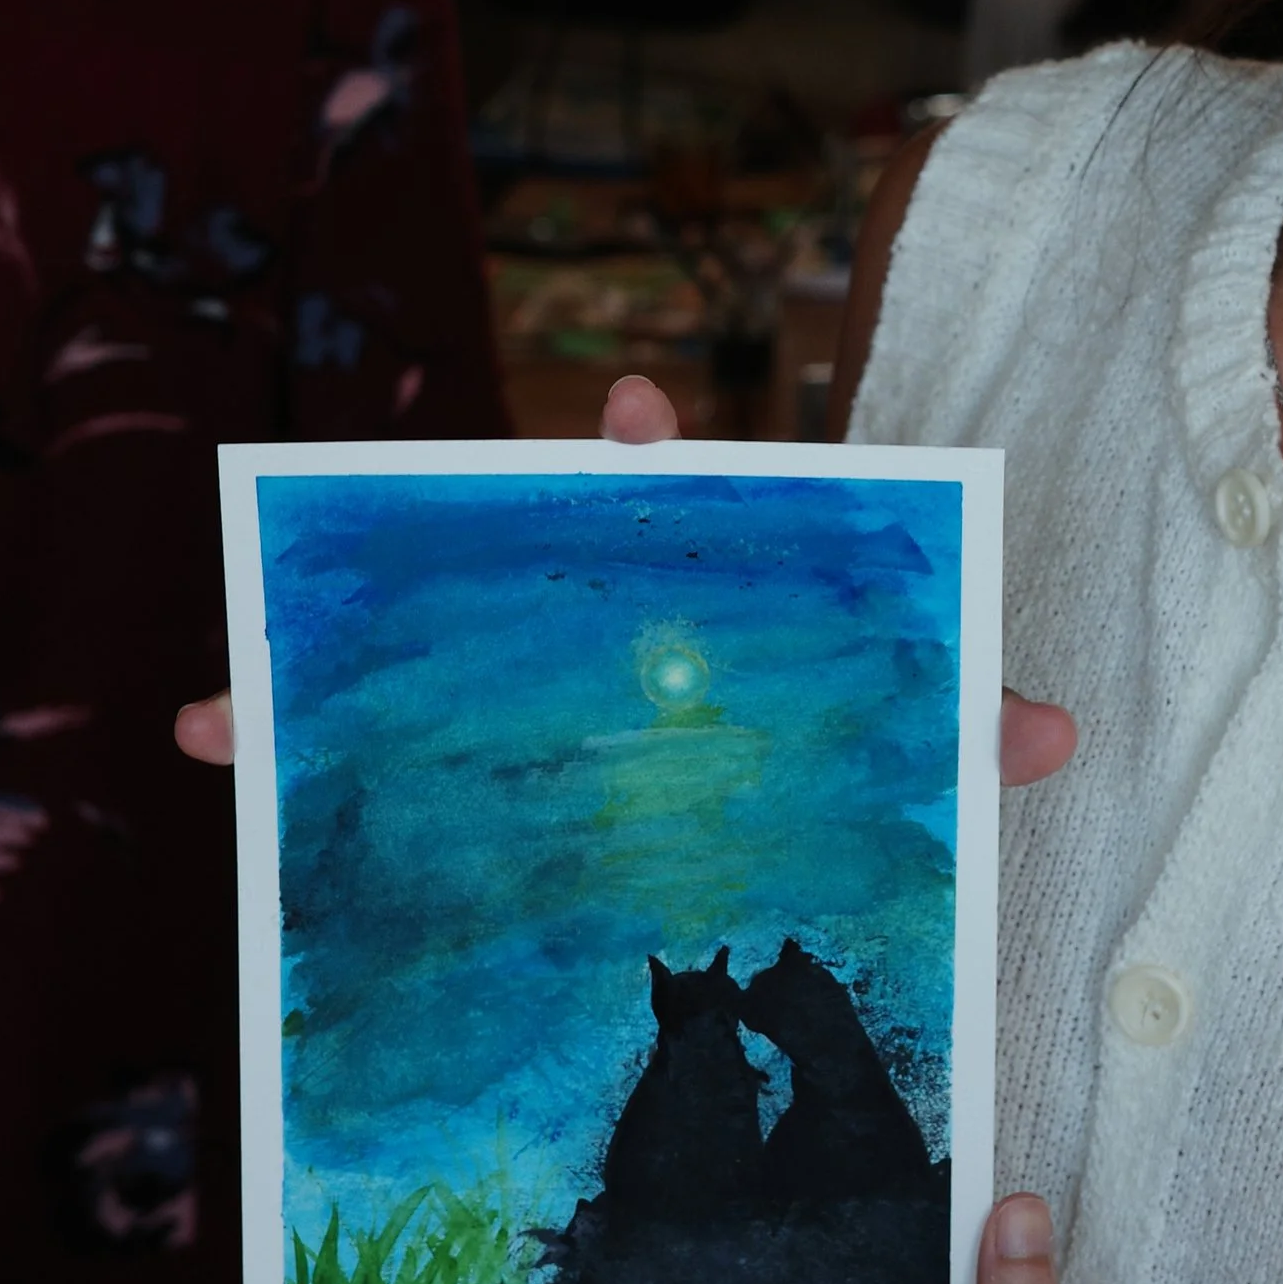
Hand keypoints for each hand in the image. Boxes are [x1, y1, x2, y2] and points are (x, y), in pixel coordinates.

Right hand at [172, 370, 1079, 789]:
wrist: (776, 873)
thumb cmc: (838, 762)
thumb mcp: (910, 748)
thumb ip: (970, 731)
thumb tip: (1061, 732)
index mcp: (690, 587)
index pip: (669, 486)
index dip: (646, 445)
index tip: (629, 410)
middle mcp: (589, 621)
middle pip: (505, 562)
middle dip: (433, 551)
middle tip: (385, 530)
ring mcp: (516, 692)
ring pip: (408, 659)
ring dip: (313, 676)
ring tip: (225, 705)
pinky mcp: (463, 772)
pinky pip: (358, 755)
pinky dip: (282, 758)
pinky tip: (220, 760)